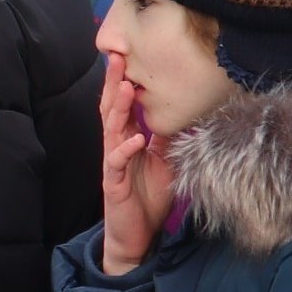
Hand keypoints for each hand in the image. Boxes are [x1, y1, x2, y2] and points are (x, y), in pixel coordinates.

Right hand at [97, 54, 173, 275]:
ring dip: (118, 108)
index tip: (129, 56)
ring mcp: (113, 163)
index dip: (123, 81)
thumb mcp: (164, 164)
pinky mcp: (113, 182)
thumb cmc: (147, 199)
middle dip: (113, 82)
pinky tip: (135, 139)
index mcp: (127, 139)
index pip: (123, 105)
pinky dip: (125, 149)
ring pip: (111, 129)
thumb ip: (166, 140)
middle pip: (111, 108)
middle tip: (117, 56)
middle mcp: (117, 146)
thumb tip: (180, 116)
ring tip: (124, 86)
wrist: (137, 236)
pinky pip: (117, 162)